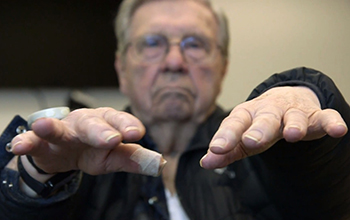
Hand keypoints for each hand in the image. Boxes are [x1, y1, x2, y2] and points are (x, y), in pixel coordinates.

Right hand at [11, 107, 165, 176]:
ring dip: (51, 127)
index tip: (137, 133)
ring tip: (43, 126)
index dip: (128, 126)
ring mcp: (62, 132)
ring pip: (58, 129)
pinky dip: (26, 142)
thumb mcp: (114, 156)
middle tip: (111, 138)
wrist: (66, 153)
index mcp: (106, 123)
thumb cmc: (94, 149)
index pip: (119, 121)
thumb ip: (133, 158)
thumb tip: (159, 163)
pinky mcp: (42, 144)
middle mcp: (85, 123)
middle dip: (101, 130)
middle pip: (93, 124)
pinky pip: (33, 142)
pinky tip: (18, 146)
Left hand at [200, 86, 347, 168]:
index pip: (234, 124)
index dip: (226, 136)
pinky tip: (338, 130)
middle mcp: (268, 111)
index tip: (216, 149)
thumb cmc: (257, 123)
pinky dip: (331, 122)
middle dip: (259, 130)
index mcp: (246, 115)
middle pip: (264, 119)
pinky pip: (325, 117)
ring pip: (294, 117)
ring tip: (293, 134)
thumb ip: (226, 150)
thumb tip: (205, 162)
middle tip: (252, 141)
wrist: (283, 100)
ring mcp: (292, 112)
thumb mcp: (240, 136)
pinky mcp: (315, 116)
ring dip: (294, 125)